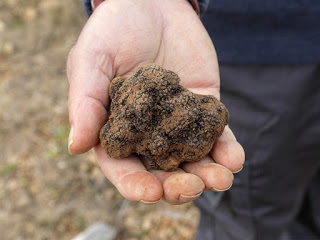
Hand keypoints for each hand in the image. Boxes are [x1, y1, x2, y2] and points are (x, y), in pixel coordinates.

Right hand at [67, 0, 244, 204]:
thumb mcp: (91, 61)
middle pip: (161, 170)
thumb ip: (85, 102)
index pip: (122, 167)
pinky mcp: (202, 107)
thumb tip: (75, 147)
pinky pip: (216, 134)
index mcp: (115, 130)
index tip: (149, 192)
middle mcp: (147, 133)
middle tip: (191, 188)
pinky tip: (234, 159)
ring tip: (221, 179)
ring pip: (191, 159)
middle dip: (176, 185)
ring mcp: (176, 122)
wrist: (149, 3)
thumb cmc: (112, 31)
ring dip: (208, 174)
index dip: (134, 184)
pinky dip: (226, 149)